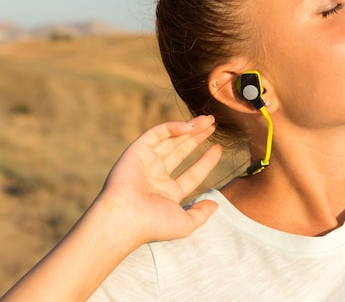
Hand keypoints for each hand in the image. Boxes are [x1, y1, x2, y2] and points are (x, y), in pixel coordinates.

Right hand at [95, 115, 220, 246]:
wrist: (125, 218)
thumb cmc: (153, 224)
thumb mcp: (184, 223)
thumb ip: (201, 213)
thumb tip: (215, 205)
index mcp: (167, 193)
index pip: (191, 174)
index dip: (206, 162)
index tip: (219, 149)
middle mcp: (156, 176)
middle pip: (181, 151)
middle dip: (197, 138)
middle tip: (213, 124)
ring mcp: (146, 162)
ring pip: (171, 139)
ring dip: (189, 128)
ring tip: (207, 120)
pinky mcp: (137, 150)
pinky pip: (157, 133)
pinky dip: (173, 127)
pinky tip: (189, 127)